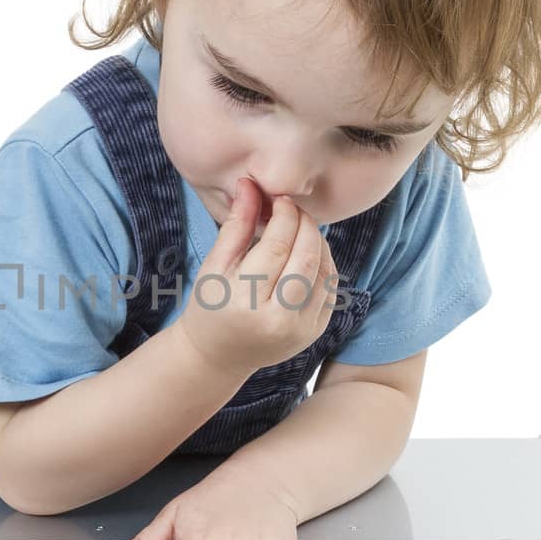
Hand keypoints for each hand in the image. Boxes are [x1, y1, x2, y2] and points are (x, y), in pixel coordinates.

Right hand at [177, 177, 338, 379]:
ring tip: (300, 229)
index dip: (284, 215)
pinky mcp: (315, 332)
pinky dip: (324, 263)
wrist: (218, 356)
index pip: (278, 246)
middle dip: (305, 224)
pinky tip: (308, 253)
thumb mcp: (215, 264)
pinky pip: (330, 288)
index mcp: (246, 302)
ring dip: (318, 242)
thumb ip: (236, 224)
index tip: (280, 200)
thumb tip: (250, 184)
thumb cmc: (210, 305)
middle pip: (307, 257)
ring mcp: (301, 330)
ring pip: (325, 271)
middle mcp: (278, 320)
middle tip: (294, 209)